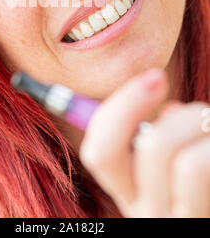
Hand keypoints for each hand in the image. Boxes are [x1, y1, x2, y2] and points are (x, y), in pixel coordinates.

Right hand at [79, 68, 209, 216]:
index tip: (156, 77)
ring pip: (187, 164)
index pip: (100, 153)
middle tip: (205, 116)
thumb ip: (158, 133)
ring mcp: (183, 221)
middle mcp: (149, 215)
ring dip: (205, 130)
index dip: (123, 105)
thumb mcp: (169, 162)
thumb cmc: (197, 179)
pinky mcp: (207, 220)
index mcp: (129, 193)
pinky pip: (204, 167)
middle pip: (152, 148)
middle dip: (186, 117)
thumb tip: (170, 109)